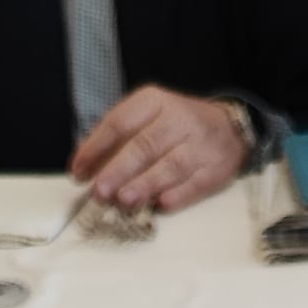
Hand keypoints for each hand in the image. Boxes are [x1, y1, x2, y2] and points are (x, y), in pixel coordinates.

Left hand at [70, 85, 247, 213]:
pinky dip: (179, 195)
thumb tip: (85, 167)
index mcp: (154, 102)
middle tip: (100, 191)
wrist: (229, 128)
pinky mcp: (216, 169)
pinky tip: (162, 206)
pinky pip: (196, 183)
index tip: (78, 171)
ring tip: (124, 201)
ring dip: (146, 185)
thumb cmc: (177, 127)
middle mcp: (178, 119)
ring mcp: (199, 145)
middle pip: (145, 145)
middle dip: (120, 169)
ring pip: (170, 165)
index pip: (120, 122)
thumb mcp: (147, 118)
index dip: (96, 147)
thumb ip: (117, 139)